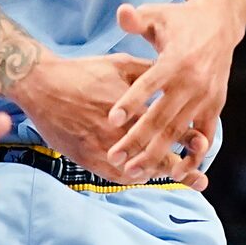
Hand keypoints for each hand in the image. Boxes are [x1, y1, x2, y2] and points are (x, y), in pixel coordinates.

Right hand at [16, 52, 209, 190]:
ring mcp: (103, 148)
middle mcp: (120, 133)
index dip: (190, 141)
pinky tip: (141, 176)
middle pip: (159, 158)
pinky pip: (115, 177)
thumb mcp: (121, 65)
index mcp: (134, 109)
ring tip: (175, 179)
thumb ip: (150, 74)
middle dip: (183, 170)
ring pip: (138, 171)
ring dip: (157, 175)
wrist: (42, 86)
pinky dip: (131, 178)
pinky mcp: (87, 158)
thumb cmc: (83, 72)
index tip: (203, 146)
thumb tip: (174, 76)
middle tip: (200, 179)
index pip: (170, 130)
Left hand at [105, 0, 236, 181]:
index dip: (131, 102)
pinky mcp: (215, 105)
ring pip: (179, 131)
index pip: (149, 84)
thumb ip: (137, 18)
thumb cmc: (180, 20)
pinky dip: (191, 154)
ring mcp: (206, 96)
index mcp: (175, 60)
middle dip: (138, 139)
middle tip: (114, 157)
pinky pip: (203, 135)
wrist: (221, 22)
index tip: (112, 120)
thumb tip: (122, 12)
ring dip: (158, 153)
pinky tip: (175, 174)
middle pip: (161, 116)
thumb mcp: (157, 14)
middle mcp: (192, 81)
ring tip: (135, 172)